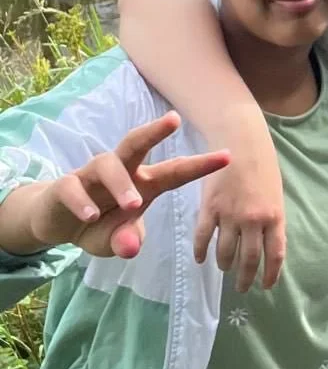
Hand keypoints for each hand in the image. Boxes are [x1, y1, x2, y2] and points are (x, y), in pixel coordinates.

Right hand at [28, 114, 228, 258]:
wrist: (58, 222)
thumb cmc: (100, 224)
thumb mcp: (117, 240)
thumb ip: (126, 241)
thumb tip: (130, 248)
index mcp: (143, 182)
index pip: (175, 171)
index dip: (201, 165)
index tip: (228, 156)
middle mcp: (120, 171)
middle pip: (137, 143)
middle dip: (155, 130)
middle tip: (174, 119)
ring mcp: (91, 175)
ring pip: (108, 164)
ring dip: (121, 182)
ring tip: (132, 204)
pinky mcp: (65, 186)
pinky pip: (74, 187)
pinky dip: (83, 201)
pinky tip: (91, 216)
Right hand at [193, 134, 286, 292]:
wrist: (241, 143)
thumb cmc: (263, 167)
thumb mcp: (275, 195)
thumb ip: (271, 221)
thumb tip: (267, 246)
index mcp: (275, 216)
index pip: (275, 254)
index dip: (271, 274)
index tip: (266, 286)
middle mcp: (253, 220)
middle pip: (248, 259)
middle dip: (245, 278)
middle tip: (241, 287)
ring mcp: (230, 215)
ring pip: (225, 252)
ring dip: (224, 265)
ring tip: (224, 268)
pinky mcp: (209, 208)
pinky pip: (203, 238)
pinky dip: (201, 252)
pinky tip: (201, 259)